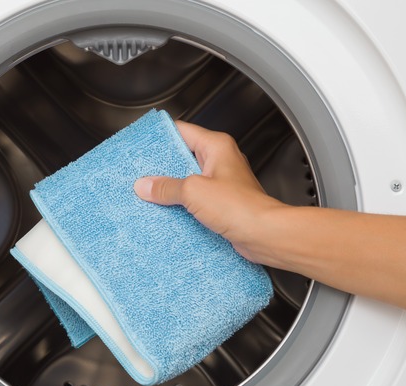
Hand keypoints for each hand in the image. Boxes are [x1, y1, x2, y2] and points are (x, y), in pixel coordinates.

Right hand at [133, 121, 286, 262]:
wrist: (264, 235)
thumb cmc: (242, 207)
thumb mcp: (193, 191)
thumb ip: (167, 187)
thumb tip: (146, 185)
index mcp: (216, 146)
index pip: (182, 130)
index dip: (160, 137)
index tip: (142, 145)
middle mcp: (220, 161)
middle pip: (183, 157)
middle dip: (162, 167)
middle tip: (141, 173)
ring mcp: (221, 183)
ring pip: (188, 180)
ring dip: (171, 189)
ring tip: (150, 194)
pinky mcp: (222, 204)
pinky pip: (195, 200)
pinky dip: (182, 205)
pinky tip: (167, 213)